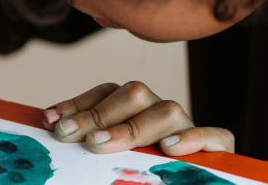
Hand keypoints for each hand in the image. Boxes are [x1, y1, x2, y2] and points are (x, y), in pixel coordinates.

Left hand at [40, 81, 233, 155]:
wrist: (178, 182)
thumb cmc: (136, 173)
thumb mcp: (106, 157)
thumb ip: (86, 138)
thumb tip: (49, 123)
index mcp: (136, 109)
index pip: (108, 92)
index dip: (78, 104)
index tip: (50, 121)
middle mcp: (160, 112)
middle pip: (135, 94)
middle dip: (98, 114)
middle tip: (69, 134)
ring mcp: (188, 128)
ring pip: (169, 111)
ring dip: (132, 127)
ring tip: (101, 145)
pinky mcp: (218, 149)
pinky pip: (216, 136)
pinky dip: (195, 139)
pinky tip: (169, 149)